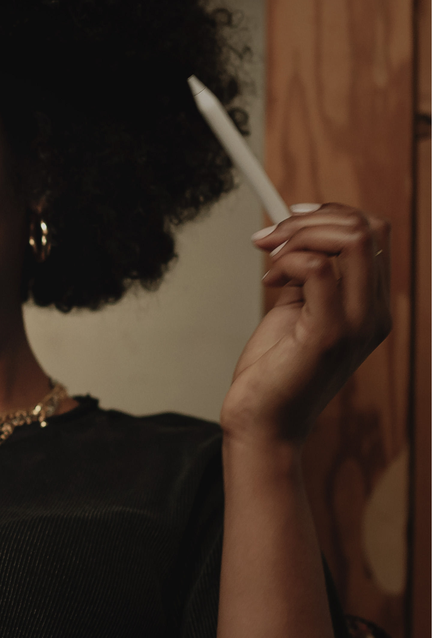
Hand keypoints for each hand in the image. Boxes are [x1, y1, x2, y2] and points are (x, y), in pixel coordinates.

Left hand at [221, 203, 391, 444]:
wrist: (262, 422)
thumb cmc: (274, 370)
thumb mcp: (296, 310)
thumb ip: (308, 276)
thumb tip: (299, 238)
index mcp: (369, 305)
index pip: (374, 233)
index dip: (330, 215)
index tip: (288, 221)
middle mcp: (373, 312)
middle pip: (369, 228)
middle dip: (311, 219)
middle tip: (270, 239)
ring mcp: (356, 324)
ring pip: (352, 240)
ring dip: (300, 235)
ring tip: (270, 258)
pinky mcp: (328, 334)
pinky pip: (318, 270)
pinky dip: (289, 261)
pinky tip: (270, 281)